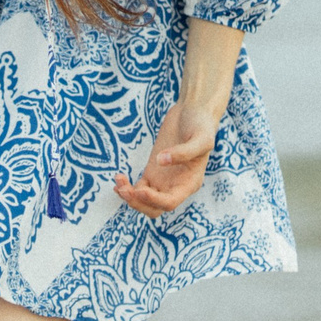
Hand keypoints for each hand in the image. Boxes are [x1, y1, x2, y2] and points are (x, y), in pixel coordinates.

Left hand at [115, 99, 220, 216]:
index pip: (170, 202)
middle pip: (154, 208)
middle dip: (138, 203)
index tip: (140, 189)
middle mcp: (176, 186)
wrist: (193, 112)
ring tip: (119, 182)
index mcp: (189, 183)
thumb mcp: (201, 138)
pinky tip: (118, 178)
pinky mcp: (152, 171)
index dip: (154, 200)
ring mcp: (163, 180)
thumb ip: (184, 152)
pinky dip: (127, 187)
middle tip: (125, 190)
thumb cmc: (201, 125)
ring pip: (144, 201)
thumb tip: (161, 161)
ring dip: (129, 196)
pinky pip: (137, 188)